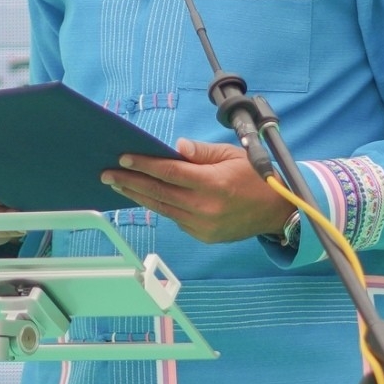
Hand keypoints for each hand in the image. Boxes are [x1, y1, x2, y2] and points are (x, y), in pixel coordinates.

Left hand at [100, 138, 296, 244]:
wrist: (276, 212)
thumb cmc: (255, 177)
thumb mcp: (231, 155)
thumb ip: (201, 153)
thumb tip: (175, 147)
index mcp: (213, 184)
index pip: (170, 173)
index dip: (145, 165)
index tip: (123, 158)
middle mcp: (206, 208)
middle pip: (159, 193)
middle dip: (130, 182)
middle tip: (107, 174)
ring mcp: (203, 225)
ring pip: (163, 209)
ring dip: (138, 196)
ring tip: (118, 185)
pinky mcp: (202, 236)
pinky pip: (175, 218)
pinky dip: (159, 206)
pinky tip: (145, 196)